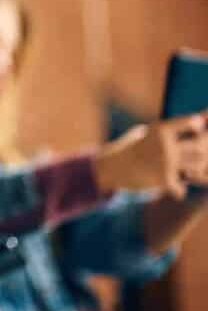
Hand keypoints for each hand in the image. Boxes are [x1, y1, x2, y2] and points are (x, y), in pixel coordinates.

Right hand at [93, 113, 207, 198]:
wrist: (111, 166)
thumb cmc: (132, 147)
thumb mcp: (147, 133)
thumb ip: (171, 129)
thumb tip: (201, 121)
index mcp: (160, 129)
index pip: (192, 123)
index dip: (197, 127)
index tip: (193, 131)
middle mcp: (165, 144)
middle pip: (201, 147)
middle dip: (199, 153)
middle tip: (189, 156)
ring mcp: (165, 162)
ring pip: (198, 166)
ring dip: (192, 170)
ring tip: (183, 170)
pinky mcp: (163, 179)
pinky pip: (183, 187)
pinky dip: (177, 189)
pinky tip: (169, 186)